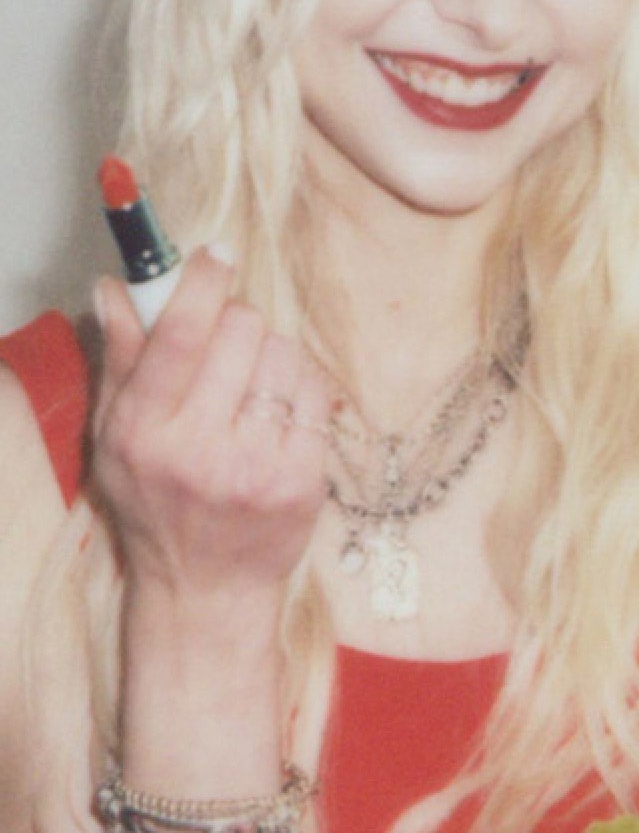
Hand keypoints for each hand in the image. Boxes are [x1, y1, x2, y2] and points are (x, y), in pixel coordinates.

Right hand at [93, 249, 327, 610]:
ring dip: (271, 355)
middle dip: (237, 323)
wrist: (205, 591)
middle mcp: (199, 450)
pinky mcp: (304, 479)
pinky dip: (301, 389)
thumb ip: (121, 359)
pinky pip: (317, 391)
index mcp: (144, 432)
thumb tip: (115, 286)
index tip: (217, 253)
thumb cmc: (154, 504)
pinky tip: (279, 415)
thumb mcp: (114, 437)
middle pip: (242, 330)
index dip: (202, 283)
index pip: (180, 336)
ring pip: (285, 353)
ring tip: (252, 390)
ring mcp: (257, 466)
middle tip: (228, 348)